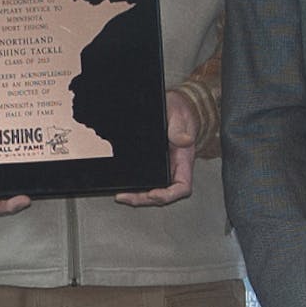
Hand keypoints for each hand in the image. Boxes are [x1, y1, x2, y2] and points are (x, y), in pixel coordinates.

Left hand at [116, 92, 195, 206]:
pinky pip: (144, 178)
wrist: (174, 108)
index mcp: (184, 161)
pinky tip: (123, 184)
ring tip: (122, 195)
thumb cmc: (180, 113)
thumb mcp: (179, 116)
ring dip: (137, 195)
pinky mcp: (151, 163)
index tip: (154, 194)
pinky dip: (134, 184)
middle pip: (162, 193)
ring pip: (152, 189)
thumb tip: (183, 140)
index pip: (182, 187)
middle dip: (144, 198)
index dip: (169, 195)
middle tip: (126, 197)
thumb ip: (180, 129)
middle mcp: (173, 168)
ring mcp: (163, 167)